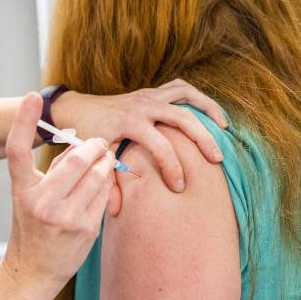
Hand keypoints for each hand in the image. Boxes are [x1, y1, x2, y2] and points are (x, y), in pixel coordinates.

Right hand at [3, 93, 115, 299]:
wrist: (33, 272)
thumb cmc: (32, 228)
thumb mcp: (30, 196)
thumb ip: (50, 171)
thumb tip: (79, 146)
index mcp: (21, 189)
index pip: (17, 149)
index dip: (23, 120)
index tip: (32, 95)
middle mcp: (40, 202)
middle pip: (73, 158)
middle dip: (92, 146)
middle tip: (98, 143)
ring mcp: (64, 216)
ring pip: (96, 174)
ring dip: (106, 162)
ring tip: (106, 159)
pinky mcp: (85, 228)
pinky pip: (105, 193)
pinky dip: (108, 183)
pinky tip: (105, 183)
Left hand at [53, 79, 227, 193]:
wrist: (76, 110)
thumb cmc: (86, 137)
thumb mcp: (93, 159)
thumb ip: (105, 183)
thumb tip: (118, 210)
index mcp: (128, 122)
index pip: (160, 146)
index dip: (173, 169)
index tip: (180, 188)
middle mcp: (142, 105)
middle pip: (182, 118)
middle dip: (203, 140)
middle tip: (217, 160)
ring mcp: (148, 95)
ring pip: (186, 96)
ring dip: (208, 109)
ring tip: (224, 129)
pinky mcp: (152, 92)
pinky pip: (181, 89)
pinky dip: (197, 98)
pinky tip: (209, 115)